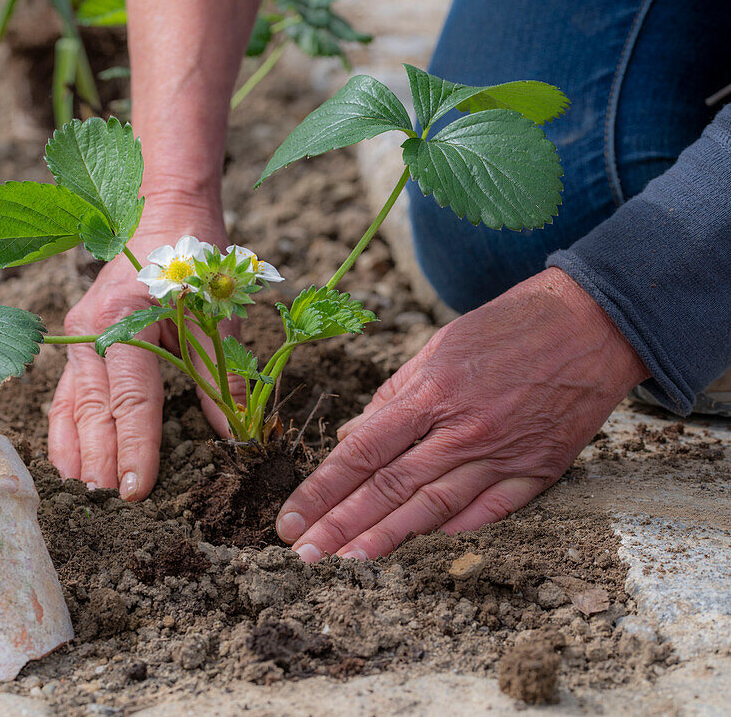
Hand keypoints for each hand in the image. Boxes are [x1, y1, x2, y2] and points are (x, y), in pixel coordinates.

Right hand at [48, 200, 236, 500]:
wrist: (163, 210)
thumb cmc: (193, 257)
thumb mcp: (215, 314)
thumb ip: (220, 376)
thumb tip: (232, 434)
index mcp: (127, 320)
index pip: (131, 399)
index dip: (135, 447)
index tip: (138, 489)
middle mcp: (93, 329)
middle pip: (93, 408)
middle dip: (102, 457)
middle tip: (112, 502)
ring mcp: (78, 334)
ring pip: (69, 404)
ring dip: (76, 449)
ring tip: (83, 490)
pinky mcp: (76, 340)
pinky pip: (63, 392)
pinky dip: (64, 428)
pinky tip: (67, 460)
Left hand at [276, 268, 649, 560]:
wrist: (592, 322)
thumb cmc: (505, 327)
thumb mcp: (438, 346)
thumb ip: (392, 397)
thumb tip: (350, 439)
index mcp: (431, 394)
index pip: (361, 454)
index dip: (322, 491)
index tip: (292, 519)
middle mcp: (462, 430)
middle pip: (388, 489)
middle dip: (340, 525)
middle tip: (305, 553)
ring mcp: (502, 454)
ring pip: (432, 508)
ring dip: (385, 538)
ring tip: (347, 560)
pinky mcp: (538, 470)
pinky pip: (488, 511)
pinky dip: (453, 528)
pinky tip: (419, 543)